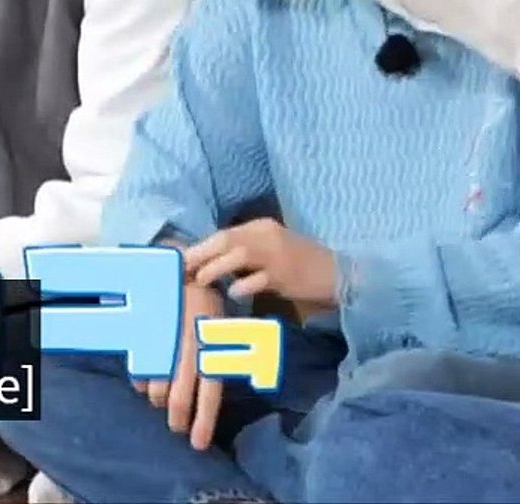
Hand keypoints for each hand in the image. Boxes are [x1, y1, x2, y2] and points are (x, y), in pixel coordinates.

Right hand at [131, 282, 224, 448]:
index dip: (203, 421)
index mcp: (211, 347)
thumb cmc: (204, 303)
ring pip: (156, 387)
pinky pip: (140, 368)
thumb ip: (216, 359)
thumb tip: (209, 392)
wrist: (179, 269)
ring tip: (162, 398)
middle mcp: (187, 348)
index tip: (197, 444)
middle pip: (177, 396)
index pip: (209, 392)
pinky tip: (146, 380)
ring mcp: (164, 342)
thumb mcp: (220, 328)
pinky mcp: (146, 335)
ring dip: (158, 397)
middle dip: (176, 418)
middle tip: (176, 427)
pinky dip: (142, 379)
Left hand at [185, 218, 338, 306]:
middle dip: (201, 253)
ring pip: (240, 254)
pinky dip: (243, 285)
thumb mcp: (271, 249)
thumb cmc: (299, 263)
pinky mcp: (286, 275)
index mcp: (262, 227)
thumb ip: (245, 251)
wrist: (337, 273)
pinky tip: (233, 292)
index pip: (225, 233)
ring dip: (216, 266)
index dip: (201, 246)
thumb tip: (210, 261)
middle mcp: (267, 236)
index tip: (182, 259)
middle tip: (183, 267)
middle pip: (226, 239)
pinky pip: (259, 279)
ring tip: (201, 279)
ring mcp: (277, 255)